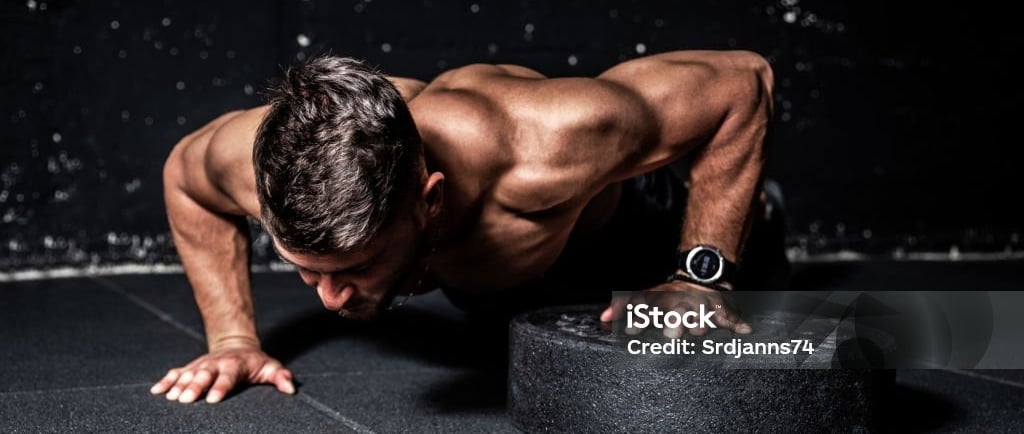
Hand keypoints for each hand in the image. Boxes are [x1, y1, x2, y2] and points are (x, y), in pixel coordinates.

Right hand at [150, 340, 294, 403]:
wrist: (237, 345)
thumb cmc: (255, 362)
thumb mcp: (271, 367)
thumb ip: (280, 377)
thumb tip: (290, 389)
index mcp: (235, 365)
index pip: (228, 377)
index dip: (220, 387)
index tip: (213, 400)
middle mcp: (216, 364)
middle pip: (204, 375)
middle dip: (194, 386)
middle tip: (185, 399)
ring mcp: (201, 364)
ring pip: (188, 373)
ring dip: (178, 385)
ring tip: (170, 397)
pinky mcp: (190, 367)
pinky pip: (176, 373)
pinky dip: (166, 380)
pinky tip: (156, 391)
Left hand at [600, 280, 751, 336]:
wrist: (702, 275)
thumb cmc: (670, 294)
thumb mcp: (647, 297)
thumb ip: (624, 307)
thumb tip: (603, 318)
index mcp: (664, 301)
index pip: (648, 309)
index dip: (639, 319)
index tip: (631, 330)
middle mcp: (682, 303)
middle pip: (677, 312)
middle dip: (674, 322)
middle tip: (670, 334)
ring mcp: (702, 305)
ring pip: (702, 313)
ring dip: (701, 321)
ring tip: (700, 329)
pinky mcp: (721, 309)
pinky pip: (730, 317)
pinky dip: (737, 323)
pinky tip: (745, 330)